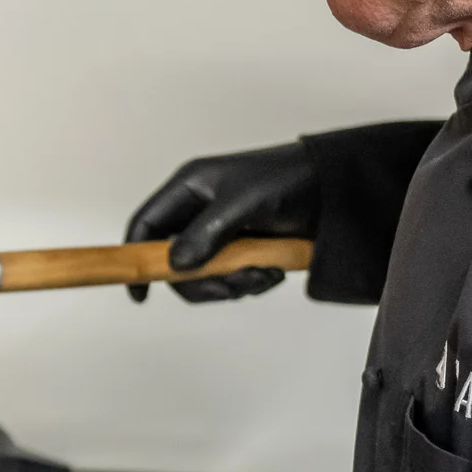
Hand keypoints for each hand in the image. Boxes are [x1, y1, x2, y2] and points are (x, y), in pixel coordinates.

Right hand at [124, 140, 319, 301]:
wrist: (335, 188)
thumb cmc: (289, 178)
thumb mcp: (243, 203)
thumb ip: (206, 234)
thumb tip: (177, 266)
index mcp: (190, 188)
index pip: (147, 224)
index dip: (135, 257)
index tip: (141, 294)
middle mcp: (199, 210)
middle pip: (174, 261)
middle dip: (202, 281)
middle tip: (231, 286)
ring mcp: (220, 232)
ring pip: (204, 275)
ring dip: (231, 284)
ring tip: (261, 274)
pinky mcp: (243, 248)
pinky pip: (230, 278)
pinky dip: (249, 283)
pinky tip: (271, 272)